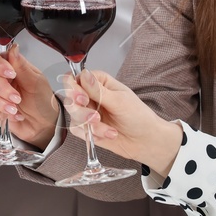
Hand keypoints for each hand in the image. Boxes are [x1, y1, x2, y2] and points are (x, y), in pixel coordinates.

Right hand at [0, 46, 58, 147]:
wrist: (42, 124)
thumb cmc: (42, 101)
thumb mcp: (37, 82)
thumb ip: (22, 66)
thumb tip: (13, 48)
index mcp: (10, 65)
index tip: (11, 75)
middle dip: (1, 88)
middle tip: (17, 98)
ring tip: (14, 108)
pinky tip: (10, 114)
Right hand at [65, 69, 182, 176]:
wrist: (146, 141)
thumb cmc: (139, 117)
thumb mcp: (120, 101)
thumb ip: (98, 90)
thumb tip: (84, 75)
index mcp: (99, 82)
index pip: (74, 78)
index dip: (73, 88)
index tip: (82, 99)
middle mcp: (91, 96)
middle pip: (70, 98)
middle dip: (82, 111)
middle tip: (95, 117)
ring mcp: (88, 112)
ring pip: (73, 116)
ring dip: (91, 126)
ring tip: (109, 129)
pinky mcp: (87, 128)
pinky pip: (78, 130)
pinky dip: (92, 135)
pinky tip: (108, 135)